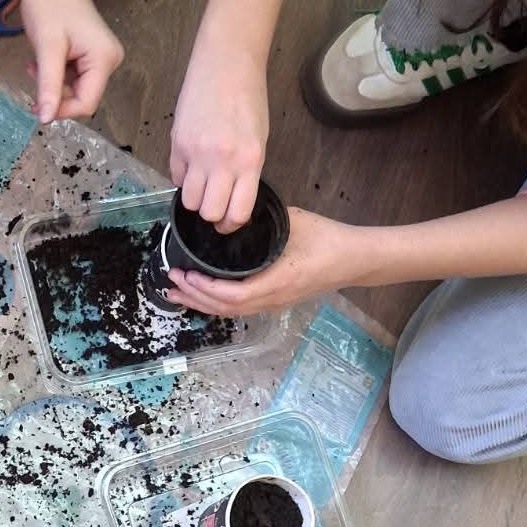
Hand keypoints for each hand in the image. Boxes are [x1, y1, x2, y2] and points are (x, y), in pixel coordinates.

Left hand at [20, 0, 122, 123]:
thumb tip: (46, 120)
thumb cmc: (50, 2)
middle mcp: (109, 61)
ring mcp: (102, 57)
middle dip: (55, 93)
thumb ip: (49, 85)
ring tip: (37, 62)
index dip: (61, 109)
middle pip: (81, 97)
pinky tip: (43, 59)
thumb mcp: (47, 47)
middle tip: (34, 72)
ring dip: (52, 83)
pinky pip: (73, 77)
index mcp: (104, 60)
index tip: (36, 103)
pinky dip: (55, 74)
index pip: (86, 104)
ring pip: (74, 89)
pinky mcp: (92, 54)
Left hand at [164, 207, 369, 317]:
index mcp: (276, 283)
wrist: (354, 258)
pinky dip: (217, 302)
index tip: (184, 274)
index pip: (231, 296)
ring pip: (231, 312)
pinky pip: (240, 308)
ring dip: (203, 302)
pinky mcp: (276, 301)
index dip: (204, 289)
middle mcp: (272, 299)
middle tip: (171, 283)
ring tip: (179, 292)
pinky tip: (205, 294)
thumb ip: (261, 223)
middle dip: (194, 297)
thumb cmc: (327, 239)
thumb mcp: (293, 223)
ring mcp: (274, 303)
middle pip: (225, 309)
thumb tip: (231, 215)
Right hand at [170, 47, 268, 231]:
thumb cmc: (248, 98)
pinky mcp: (177, 143)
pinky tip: (192, 165)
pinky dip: (183, 178)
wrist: (226, 63)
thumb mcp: (258, 139)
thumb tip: (230, 198)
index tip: (229, 221)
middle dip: (212, 213)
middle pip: (209, 212)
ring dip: (195, 199)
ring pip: (189, 201)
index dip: (231, 224)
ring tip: (202, 185)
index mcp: (249, 160)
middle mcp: (222, 160)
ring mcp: (196, 153)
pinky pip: (176, 177)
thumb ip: (246, 171)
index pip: (236, 213)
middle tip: (215, 204)